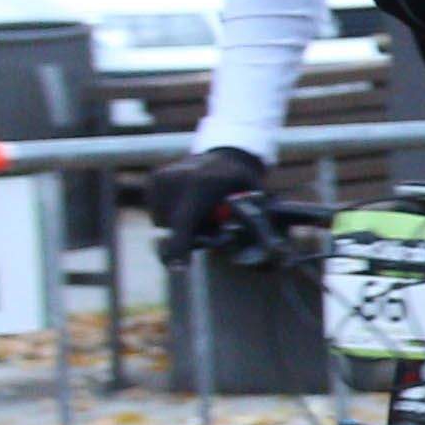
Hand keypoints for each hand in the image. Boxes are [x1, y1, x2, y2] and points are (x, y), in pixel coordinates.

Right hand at [140, 145, 269, 253]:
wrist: (221, 156)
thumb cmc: (241, 184)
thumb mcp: (256, 198)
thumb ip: (257, 222)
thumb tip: (271, 251)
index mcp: (202, 184)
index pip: (184, 221)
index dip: (179, 246)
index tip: (177, 268)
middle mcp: (177, 179)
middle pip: (174, 228)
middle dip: (190, 237)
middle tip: (211, 227)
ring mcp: (162, 179)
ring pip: (164, 224)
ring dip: (181, 227)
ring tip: (200, 210)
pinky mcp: (153, 181)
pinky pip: (158, 214)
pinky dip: (172, 216)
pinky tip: (187, 202)